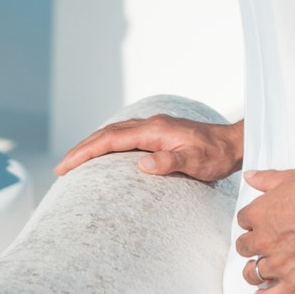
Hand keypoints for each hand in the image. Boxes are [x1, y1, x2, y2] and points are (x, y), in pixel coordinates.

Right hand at [53, 114, 242, 182]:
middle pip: (106, 133)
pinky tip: (103, 155)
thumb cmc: (217, 155)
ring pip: (114, 133)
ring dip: (92, 146)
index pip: (111, 139)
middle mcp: (150, 125)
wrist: (234, 143)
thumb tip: (142, 164)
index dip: (86, 152)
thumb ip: (171, 161)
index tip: (66, 165)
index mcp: (154, 130)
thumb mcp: (197, 162)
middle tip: (61, 168)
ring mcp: (154, 128)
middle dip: (82, 149)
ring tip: (74, 162)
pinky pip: (124, 137)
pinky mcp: (158, 134)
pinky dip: (107, 144)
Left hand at [234, 168, 294, 293]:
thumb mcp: (294, 177)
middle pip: (244, 248)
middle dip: (253, 246)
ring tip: (265, 270)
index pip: (243, 222)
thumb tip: (249, 177)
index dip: (253, 223)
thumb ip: (267, 179)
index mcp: (260, 214)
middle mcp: (264, 241)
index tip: (263, 225)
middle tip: (267, 245)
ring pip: (252, 274)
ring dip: (256, 271)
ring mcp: (280, 265)